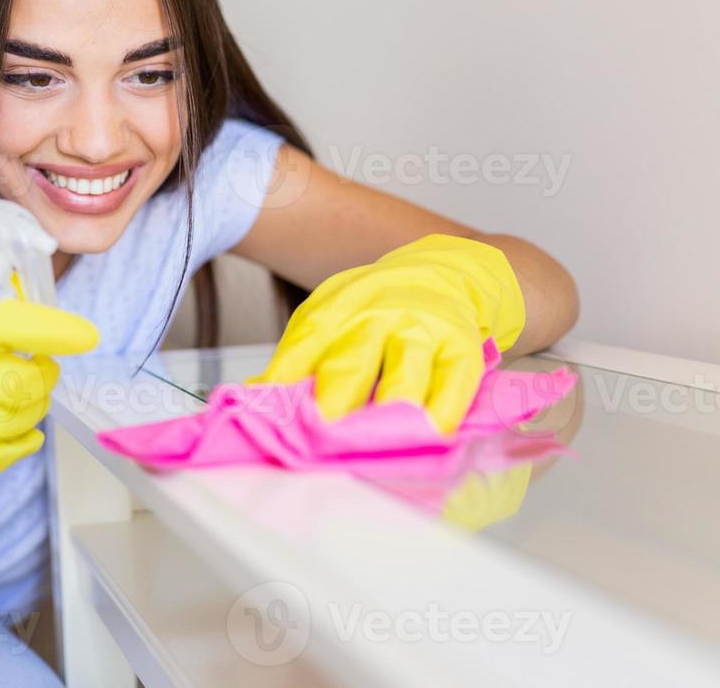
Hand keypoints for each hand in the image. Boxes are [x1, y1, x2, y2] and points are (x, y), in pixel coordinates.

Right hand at [0, 266, 99, 529]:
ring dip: (32, 409)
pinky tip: (23, 433)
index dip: (49, 330)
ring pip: (6, 422)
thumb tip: (20, 279)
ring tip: (31, 397)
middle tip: (46, 370)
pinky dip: (17, 447)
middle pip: (11, 381)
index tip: (84, 335)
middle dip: (43, 377)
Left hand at [248, 234, 524, 434]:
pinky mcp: (460, 349)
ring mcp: (420, 332)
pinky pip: (452, 386)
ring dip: (387, 414)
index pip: (304, 349)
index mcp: (334, 312)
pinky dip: (440, 414)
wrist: (445, 274)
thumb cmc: (377, 310)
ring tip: (375, 444)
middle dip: (334, 404)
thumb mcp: (330, 320)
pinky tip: (429, 435)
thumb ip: (298, 360)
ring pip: (402, 379)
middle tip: (321, 437)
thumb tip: (259, 398)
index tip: (273, 418)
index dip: (288, 386)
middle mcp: (376, 318)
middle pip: (350, 366)